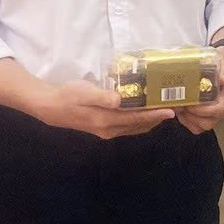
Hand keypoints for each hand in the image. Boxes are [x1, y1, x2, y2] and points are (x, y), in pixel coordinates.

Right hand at [39, 79, 176, 139]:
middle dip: (156, 119)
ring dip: (149, 121)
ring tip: (162, 111)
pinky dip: (139, 121)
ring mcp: (106, 131)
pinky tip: (143, 113)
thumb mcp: (84, 92)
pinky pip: (127, 127)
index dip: (154, 115)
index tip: (171, 111)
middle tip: (173, 108)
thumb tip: (120, 100)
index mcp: (106, 121)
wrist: (50, 107)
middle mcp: (108, 130)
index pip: (136, 118)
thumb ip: (102, 96)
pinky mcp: (103, 128)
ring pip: (133, 128)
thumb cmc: (68, 96)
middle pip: (138, 126)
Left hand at [176, 46, 223, 134]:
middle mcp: (222, 108)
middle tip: (181, 107)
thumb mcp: (221, 65)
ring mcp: (214, 114)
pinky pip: (197, 127)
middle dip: (192, 117)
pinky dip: (188, 122)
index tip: (190, 104)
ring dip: (189, 120)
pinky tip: (182, 112)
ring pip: (202, 126)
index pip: (217, 110)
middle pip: (209, 122)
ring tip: (180, 109)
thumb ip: (222, 72)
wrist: (219, 67)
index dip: (202, 110)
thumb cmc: (218, 66)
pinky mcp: (206, 116)